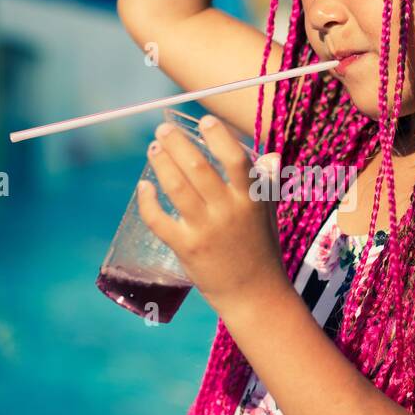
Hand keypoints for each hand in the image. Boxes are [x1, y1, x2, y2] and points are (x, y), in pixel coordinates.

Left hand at [138, 116, 286, 316]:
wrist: (254, 295)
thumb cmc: (261, 250)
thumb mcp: (269, 214)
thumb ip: (265, 184)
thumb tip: (270, 155)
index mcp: (251, 200)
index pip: (236, 160)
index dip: (219, 136)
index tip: (205, 120)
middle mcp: (228, 212)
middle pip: (198, 168)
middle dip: (176, 143)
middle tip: (163, 130)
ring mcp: (206, 230)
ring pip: (176, 188)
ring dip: (161, 163)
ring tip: (154, 149)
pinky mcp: (187, 248)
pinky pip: (160, 220)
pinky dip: (148, 201)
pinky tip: (144, 187)